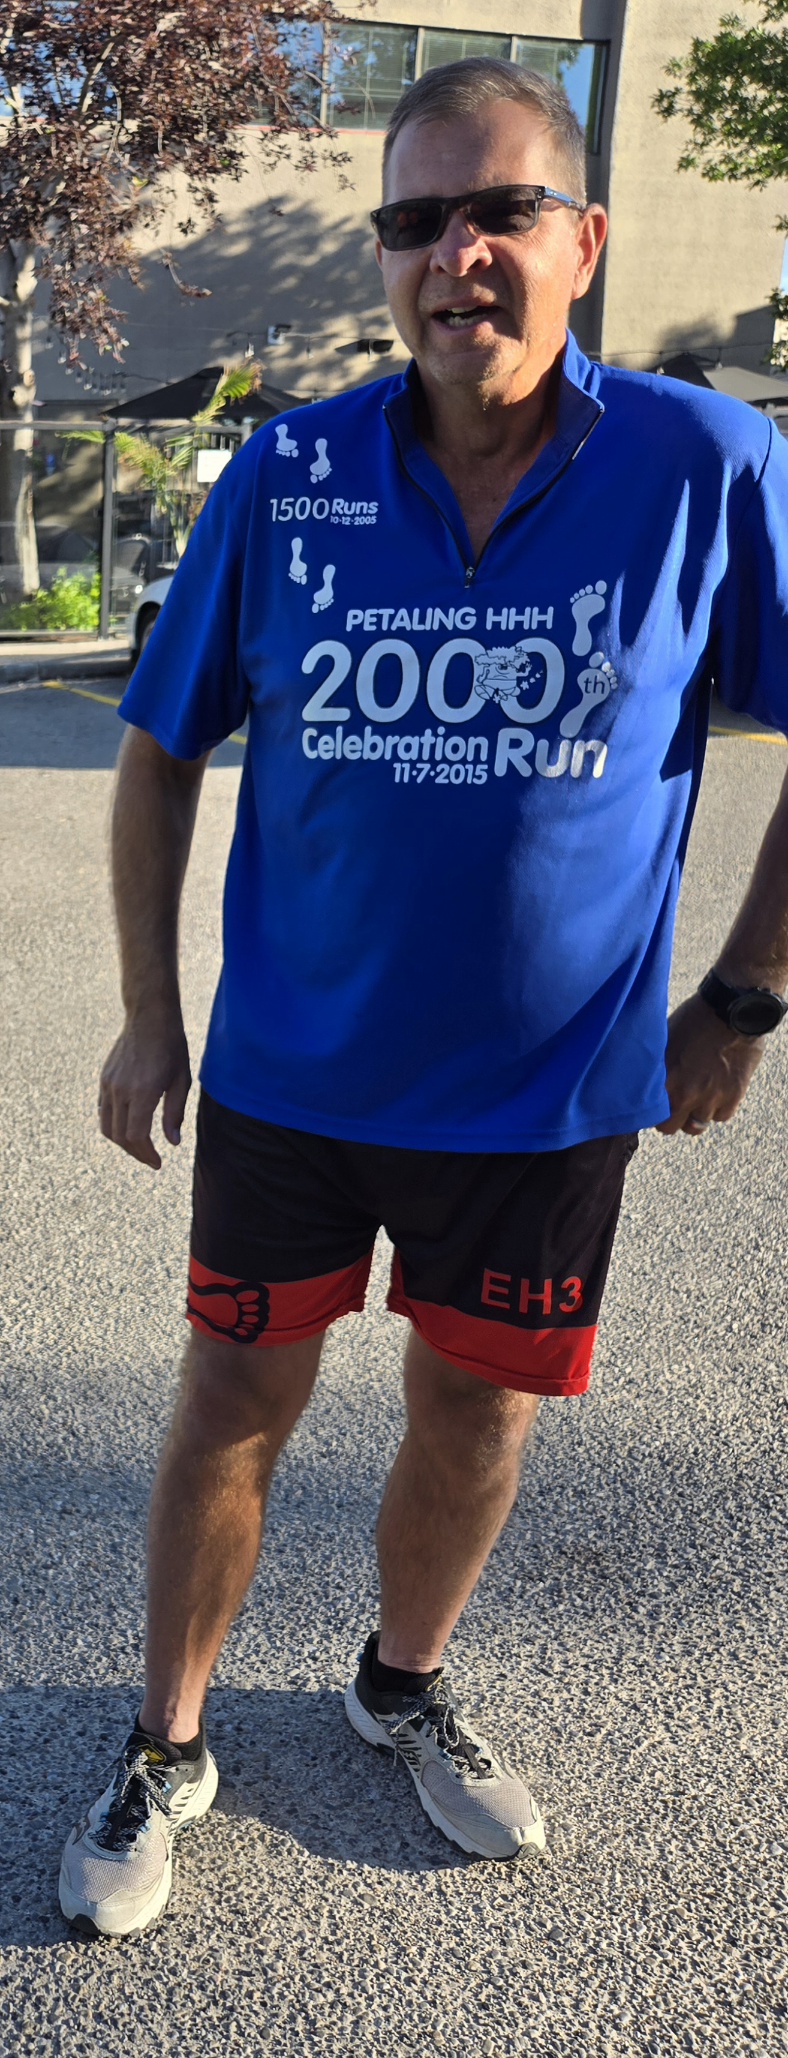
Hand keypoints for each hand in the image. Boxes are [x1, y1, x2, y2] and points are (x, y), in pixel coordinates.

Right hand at [98, 1011, 191, 1169]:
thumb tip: (172, 1142)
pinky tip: (128, 1126)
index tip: (158, 1163)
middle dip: (136, 1152)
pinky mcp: (104, 1079)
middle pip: (120, 1136)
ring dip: (121, 1142)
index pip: (136, 1137)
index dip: (146, 1154)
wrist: (149, 1018)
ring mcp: (108, 1084)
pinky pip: (102, 1110)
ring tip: (139, 1146)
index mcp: (142, 1092)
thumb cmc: (171, 1048)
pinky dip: (113, 1124)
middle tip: (151, 1158)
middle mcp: (121, 1090)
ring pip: (107, 1126)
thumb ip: (174, 1114)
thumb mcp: (181, 1081)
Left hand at [658, 993, 763, 1136]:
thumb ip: (655, 1065)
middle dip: (669, 1118)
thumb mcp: (664, 1039)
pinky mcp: (733, 1097)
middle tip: (673, 1103)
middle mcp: (686, 1096)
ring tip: (696, 1096)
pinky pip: (720, 1117)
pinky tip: (715, 1092)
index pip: (648, 1115)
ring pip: (696, 1126)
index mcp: (665, 1081)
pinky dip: (717, 1108)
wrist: (730, 1012)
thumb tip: (641, 1075)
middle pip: (670, 1128)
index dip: (649, 1110)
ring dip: (694, 1113)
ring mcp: (711, 1099)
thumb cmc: (693, 1019)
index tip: (653, 1103)